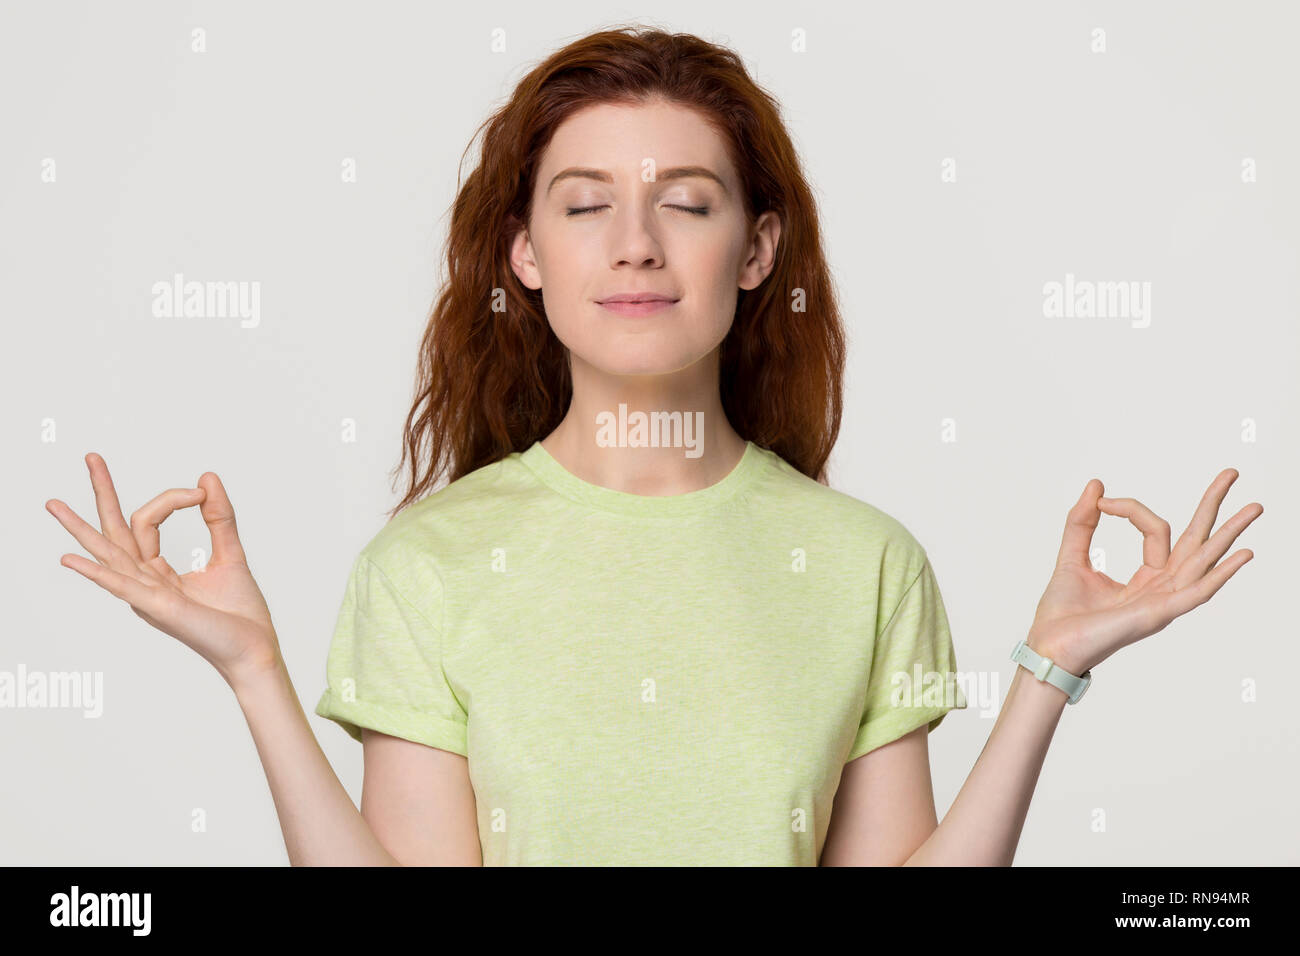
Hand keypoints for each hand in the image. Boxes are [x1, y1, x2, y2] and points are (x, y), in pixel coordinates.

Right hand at [46, 452, 281, 687]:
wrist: (256, 649)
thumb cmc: (239, 614)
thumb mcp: (231, 555)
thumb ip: (219, 517)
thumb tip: (207, 478)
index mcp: (158, 572)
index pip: (149, 521)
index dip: (172, 499)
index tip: (200, 493)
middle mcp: (146, 582)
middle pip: (116, 530)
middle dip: (104, 493)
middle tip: (91, 456)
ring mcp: (148, 596)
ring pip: (110, 554)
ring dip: (81, 529)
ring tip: (54, 503)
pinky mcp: (160, 609)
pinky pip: (122, 586)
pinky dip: (97, 572)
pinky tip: (70, 559)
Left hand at [1027, 468, 1261, 674]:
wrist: (1049, 645)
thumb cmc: (1062, 615)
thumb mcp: (1072, 557)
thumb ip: (1082, 523)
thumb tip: (1096, 484)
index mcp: (1145, 578)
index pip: (1155, 530)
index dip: (1130, 509)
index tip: (1103, 501)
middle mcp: (1161, 589)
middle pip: (1196, 541)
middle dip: (1213, 507)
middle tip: (1231, 472)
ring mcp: (1164, 602)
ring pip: (1204, 560)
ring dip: (1230, 533)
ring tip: (1255, 506)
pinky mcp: (1159, 614)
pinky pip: (1197, 592)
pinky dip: (1221, 573)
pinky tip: (1243, 555)